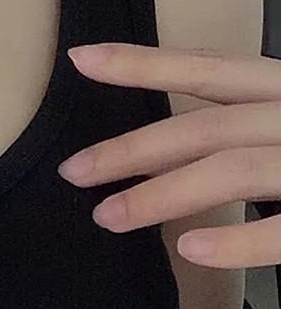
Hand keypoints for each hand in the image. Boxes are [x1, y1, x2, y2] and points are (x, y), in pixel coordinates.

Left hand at [56, 42, 280, 269]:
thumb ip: (236, 127)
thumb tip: (149, 152)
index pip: (207, 68)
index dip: (142, 64)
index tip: (79, 59)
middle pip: (204, 128)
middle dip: (131, 149)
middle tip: (72, 171)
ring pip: (231, 171)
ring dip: (161, 195)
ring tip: (107, 216)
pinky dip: (234, 240)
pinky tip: (187, 249)